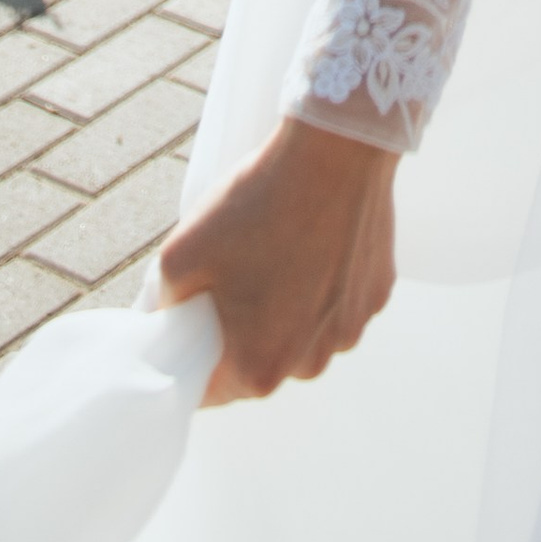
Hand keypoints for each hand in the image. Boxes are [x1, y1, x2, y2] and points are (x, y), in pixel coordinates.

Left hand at [155, 116, 396, 403]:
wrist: (333, 151)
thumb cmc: (256, 204)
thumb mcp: (179, 254)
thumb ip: (165, 303)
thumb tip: (164, 319)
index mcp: (258, 368)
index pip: (210, 390)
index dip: (194, 356)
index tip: (193, 320)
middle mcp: (310, 363)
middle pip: (260, 362)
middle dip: (241, 330)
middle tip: (233, 275)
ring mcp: (349, 330)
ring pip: (303, 335)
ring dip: (287, 309)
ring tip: (278, 249)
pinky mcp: (375, 295)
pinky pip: (337, 303)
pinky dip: (323, 282)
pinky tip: (312, 239)